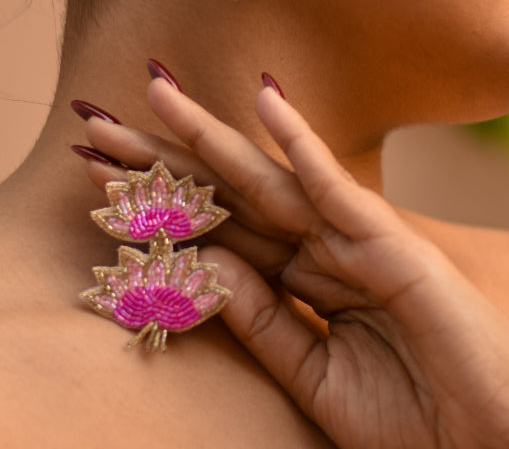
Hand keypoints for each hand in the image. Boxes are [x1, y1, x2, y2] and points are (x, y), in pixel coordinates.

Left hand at [79, 79, 508, 448]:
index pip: (211, 228)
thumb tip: (194, 266)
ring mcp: (355, 238)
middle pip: (223, 192)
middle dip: (156, 157)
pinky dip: (302, 142)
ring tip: (149, 92)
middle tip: (90, 119)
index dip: (151, 200)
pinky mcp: (393, 245)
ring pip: (264, 179)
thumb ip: (260, 320)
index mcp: (300, 279)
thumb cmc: (417, 423)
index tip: (92, 174)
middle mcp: (319, 246)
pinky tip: (265, 96)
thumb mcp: (313, 378)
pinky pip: (337, 187)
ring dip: (204, 137)